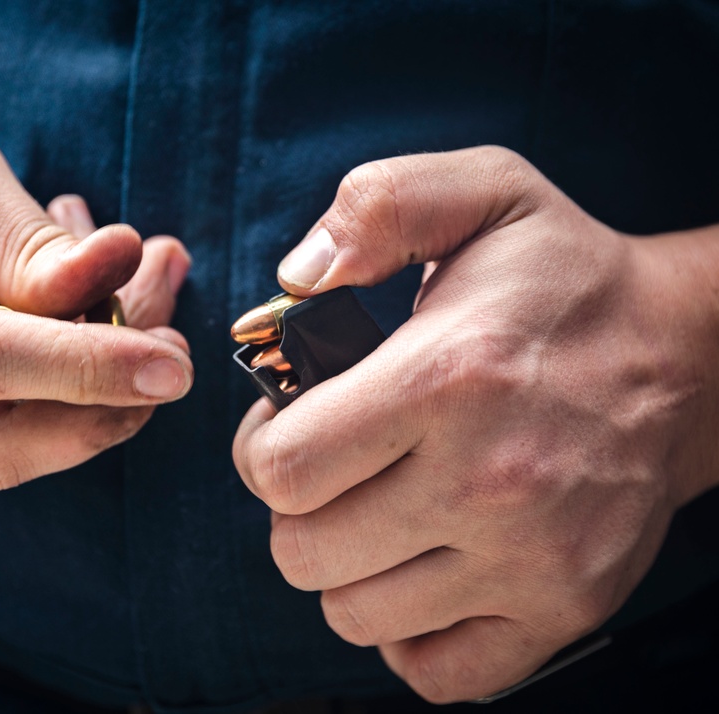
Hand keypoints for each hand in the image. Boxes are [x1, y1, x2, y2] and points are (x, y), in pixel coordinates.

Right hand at [0, 111, 192, 487]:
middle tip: (175, 345)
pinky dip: (58, 393)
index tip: (172, 367)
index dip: (80, 369)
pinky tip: (87, 322)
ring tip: (141, 300)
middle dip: (104, 405)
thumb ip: (26, 239)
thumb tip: (116, 275)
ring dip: (94, 393)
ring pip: (5, 449)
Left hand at [233, 146, 718, 700]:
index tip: (288, 424)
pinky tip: (420, 568)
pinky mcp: (563, 610)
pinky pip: (435, 671)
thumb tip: (294, 277)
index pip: (281, 467)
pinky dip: (407, 632)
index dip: (259, 448)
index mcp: (448, 379)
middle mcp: (490, 482)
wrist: (685, 359)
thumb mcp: (480, 193)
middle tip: (331, 469)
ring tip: (376, 511)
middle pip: (303, 552)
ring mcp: (531, 562)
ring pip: (355, 614)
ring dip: (345, 566)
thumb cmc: (563, 279)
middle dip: (295, 509)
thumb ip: (375, 207)